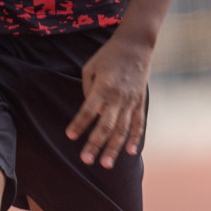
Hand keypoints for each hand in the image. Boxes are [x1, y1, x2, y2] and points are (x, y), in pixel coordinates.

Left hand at [66, 30, 152, 166]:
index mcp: (103, 87)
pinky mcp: (140, 102)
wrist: (135, 45)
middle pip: (105, 126)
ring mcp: (131, 101)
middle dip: (95, 144)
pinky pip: (138, 124)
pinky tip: (130, 152)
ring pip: (122, 130)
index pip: (88, 110)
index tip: (70, 136)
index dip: (79, 124)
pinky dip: (135, 139)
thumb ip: (87, 89)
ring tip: (106, 164)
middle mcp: (117, 97)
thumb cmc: (108, 55)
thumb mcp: (90, 67)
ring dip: (114, 148)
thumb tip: (90, 111)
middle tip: (86, 160)